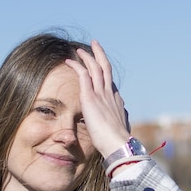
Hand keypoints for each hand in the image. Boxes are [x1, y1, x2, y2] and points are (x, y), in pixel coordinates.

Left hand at [65, 40, 130, 158]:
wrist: (117, 143)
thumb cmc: (116, 143)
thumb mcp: (119, 132)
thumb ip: (118, 125)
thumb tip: (121, 125)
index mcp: (116, 103)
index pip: (110, 85)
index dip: (105, 75)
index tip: (101, 70)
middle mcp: (110, 95)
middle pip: (106, 69)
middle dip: (100, 56)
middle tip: (96, 46)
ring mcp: (101, 94)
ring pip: (96, 68)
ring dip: (88, 56)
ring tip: (81, 49)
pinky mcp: (91, 97)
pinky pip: (83, 74)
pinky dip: (77, 65)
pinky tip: (69, 61)